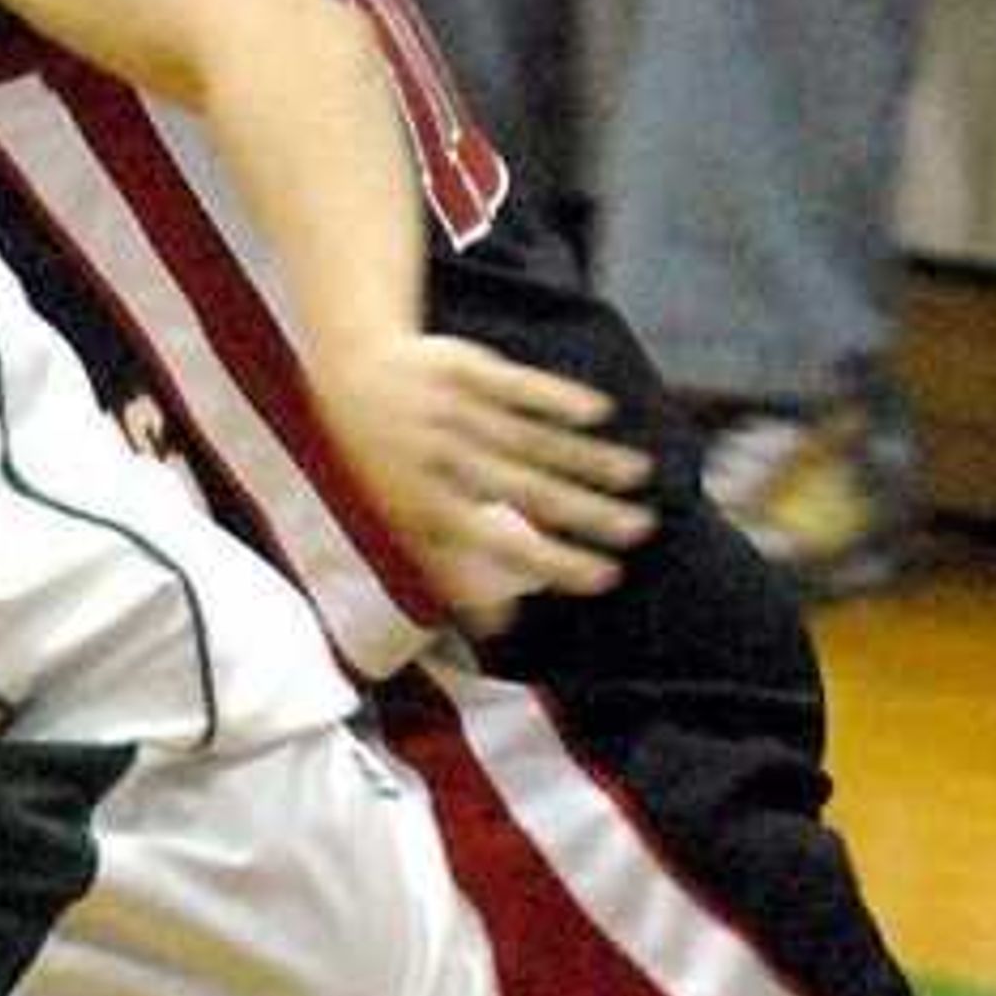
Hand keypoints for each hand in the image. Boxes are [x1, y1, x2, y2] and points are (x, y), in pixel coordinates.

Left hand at [318, 331, 654, 630]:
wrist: (354, 368)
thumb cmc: (386, 459)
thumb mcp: (402, 519)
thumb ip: (451, 572)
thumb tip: (498, 628)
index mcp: (425, 505)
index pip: (498, 543)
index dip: (554, 561)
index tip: (606, 576)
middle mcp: (444, 458)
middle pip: (527, 489)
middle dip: (587, 512)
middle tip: (641, 530)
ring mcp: (456, 411)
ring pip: (532, 439)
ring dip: (588, 459)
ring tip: (639, 475)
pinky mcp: (466, 367)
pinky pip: (517, 385)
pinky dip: (558, 398)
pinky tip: (600, 413)